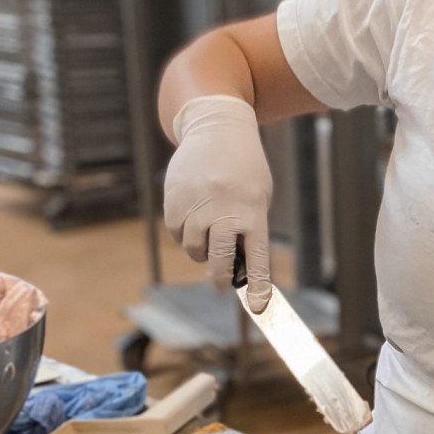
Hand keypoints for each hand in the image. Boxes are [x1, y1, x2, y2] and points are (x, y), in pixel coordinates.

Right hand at [163, 95, 273, 311]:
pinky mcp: (174, 200)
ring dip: (201, 249)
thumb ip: (249, 226)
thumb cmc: (244, 168)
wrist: (216, 128)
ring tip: (209, 232)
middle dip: (219, 276)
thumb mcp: (259, 194)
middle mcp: (224, 210)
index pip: (257, 256)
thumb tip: (236, 263)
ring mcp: (197, 206)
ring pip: (193, 248)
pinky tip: (193, 215)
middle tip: (221, 283)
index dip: (258, 283)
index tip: (259, 304)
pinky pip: (176, 232)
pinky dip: (184, 232)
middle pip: (218, 259)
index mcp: (252, 211)